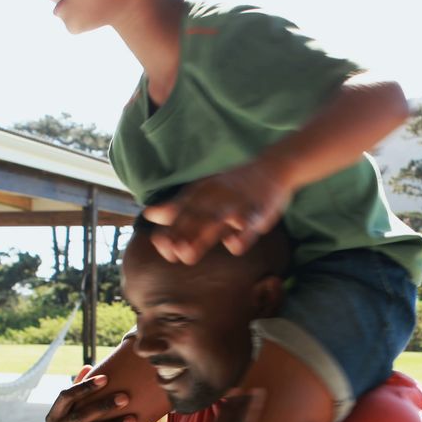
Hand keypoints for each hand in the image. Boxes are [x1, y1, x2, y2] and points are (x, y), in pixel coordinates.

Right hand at [46, 365, 137, 421]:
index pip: (65, 397)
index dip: (84, 387)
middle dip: (102, 406)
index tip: (106, 377)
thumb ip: (80, 396)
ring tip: (133, 419)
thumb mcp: (75, 418)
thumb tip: (87, 365)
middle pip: (78, 417)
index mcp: (53, 418)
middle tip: (126, 397)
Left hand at [142, 159, 292, 264]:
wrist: (273, 168)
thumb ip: (177, 207)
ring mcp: (238, 204)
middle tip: (169, 253)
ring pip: (218, 221)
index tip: (159, 244)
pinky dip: (242, 235)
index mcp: (202, 192)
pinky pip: (250, 224)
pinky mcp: (259, 211)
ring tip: (187, 254)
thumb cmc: (234, 186)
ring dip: (202, 237)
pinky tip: (233, 246)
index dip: (170, 228)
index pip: (181, 211)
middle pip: (195, 217)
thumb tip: (149, 215)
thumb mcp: (203, 191)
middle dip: (181, 234)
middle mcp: (216, 197)